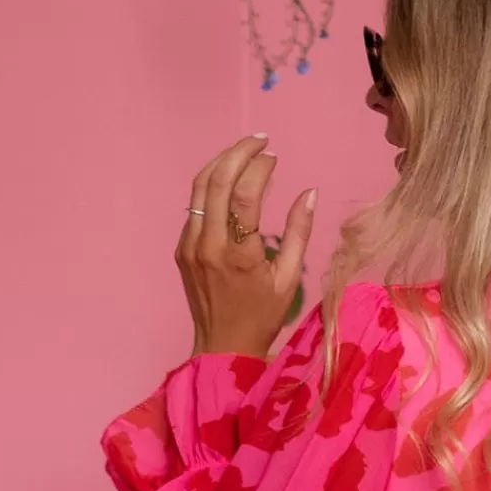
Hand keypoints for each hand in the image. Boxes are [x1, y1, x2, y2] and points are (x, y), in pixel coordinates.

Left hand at [177, 134, 315, 359]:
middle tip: (260, 141)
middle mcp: (209, 246)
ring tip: (244, 151)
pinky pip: (195, 207)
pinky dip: (212, 186)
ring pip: (200, 188)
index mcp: (239, 255)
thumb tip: (309, 192)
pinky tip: (230, 180)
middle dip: (239, 152)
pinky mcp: (182, 250)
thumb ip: (299, 233)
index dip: (259, 168)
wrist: (221, 350)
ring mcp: (190, 246)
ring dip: (221, 162)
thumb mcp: (290, 280)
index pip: (244, 194)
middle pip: (217, 180)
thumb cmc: (262, 318)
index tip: (274, 157)